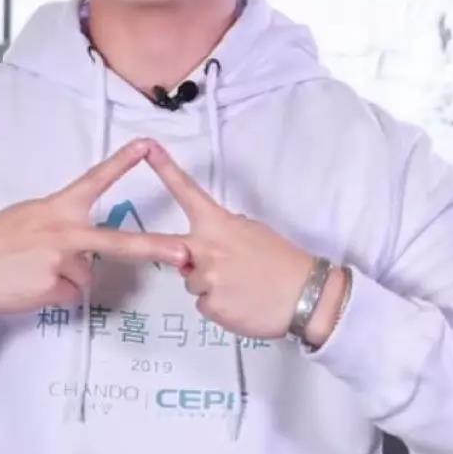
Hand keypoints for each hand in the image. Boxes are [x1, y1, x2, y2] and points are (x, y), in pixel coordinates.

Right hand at [0, 139, 189, 315]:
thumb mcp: (29, 219)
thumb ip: (61, 225)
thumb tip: (83, 247)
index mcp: (57, 207)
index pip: (95, 180)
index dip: (122, 162)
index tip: (147, 145)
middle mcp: (63, 230)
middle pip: (118, 242)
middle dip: (155, 248)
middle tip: (184, 252)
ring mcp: (60, 259)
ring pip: (85, 276)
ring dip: (66, 278)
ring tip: (33, 271)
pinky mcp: (52, 285)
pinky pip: (68, 294)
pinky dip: (52, 294)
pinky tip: (30, 285)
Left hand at [142, 139, 330, 339]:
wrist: (307, 296)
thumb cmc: (282, 262)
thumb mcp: (254, 232)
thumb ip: (222, 232)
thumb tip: (203, 242)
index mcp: (219, 224)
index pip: (187, 192)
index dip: (164, 169)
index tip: (146, 147)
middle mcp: (207, 248)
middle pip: (169, 249)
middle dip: (174, 253)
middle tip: (197, 258)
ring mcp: (206, 279)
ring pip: (192, 281)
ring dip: (209, 285)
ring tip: (241, 286)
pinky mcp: (211, 306)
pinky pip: (204, 304)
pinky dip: (219, 305)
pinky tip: (241, 302)